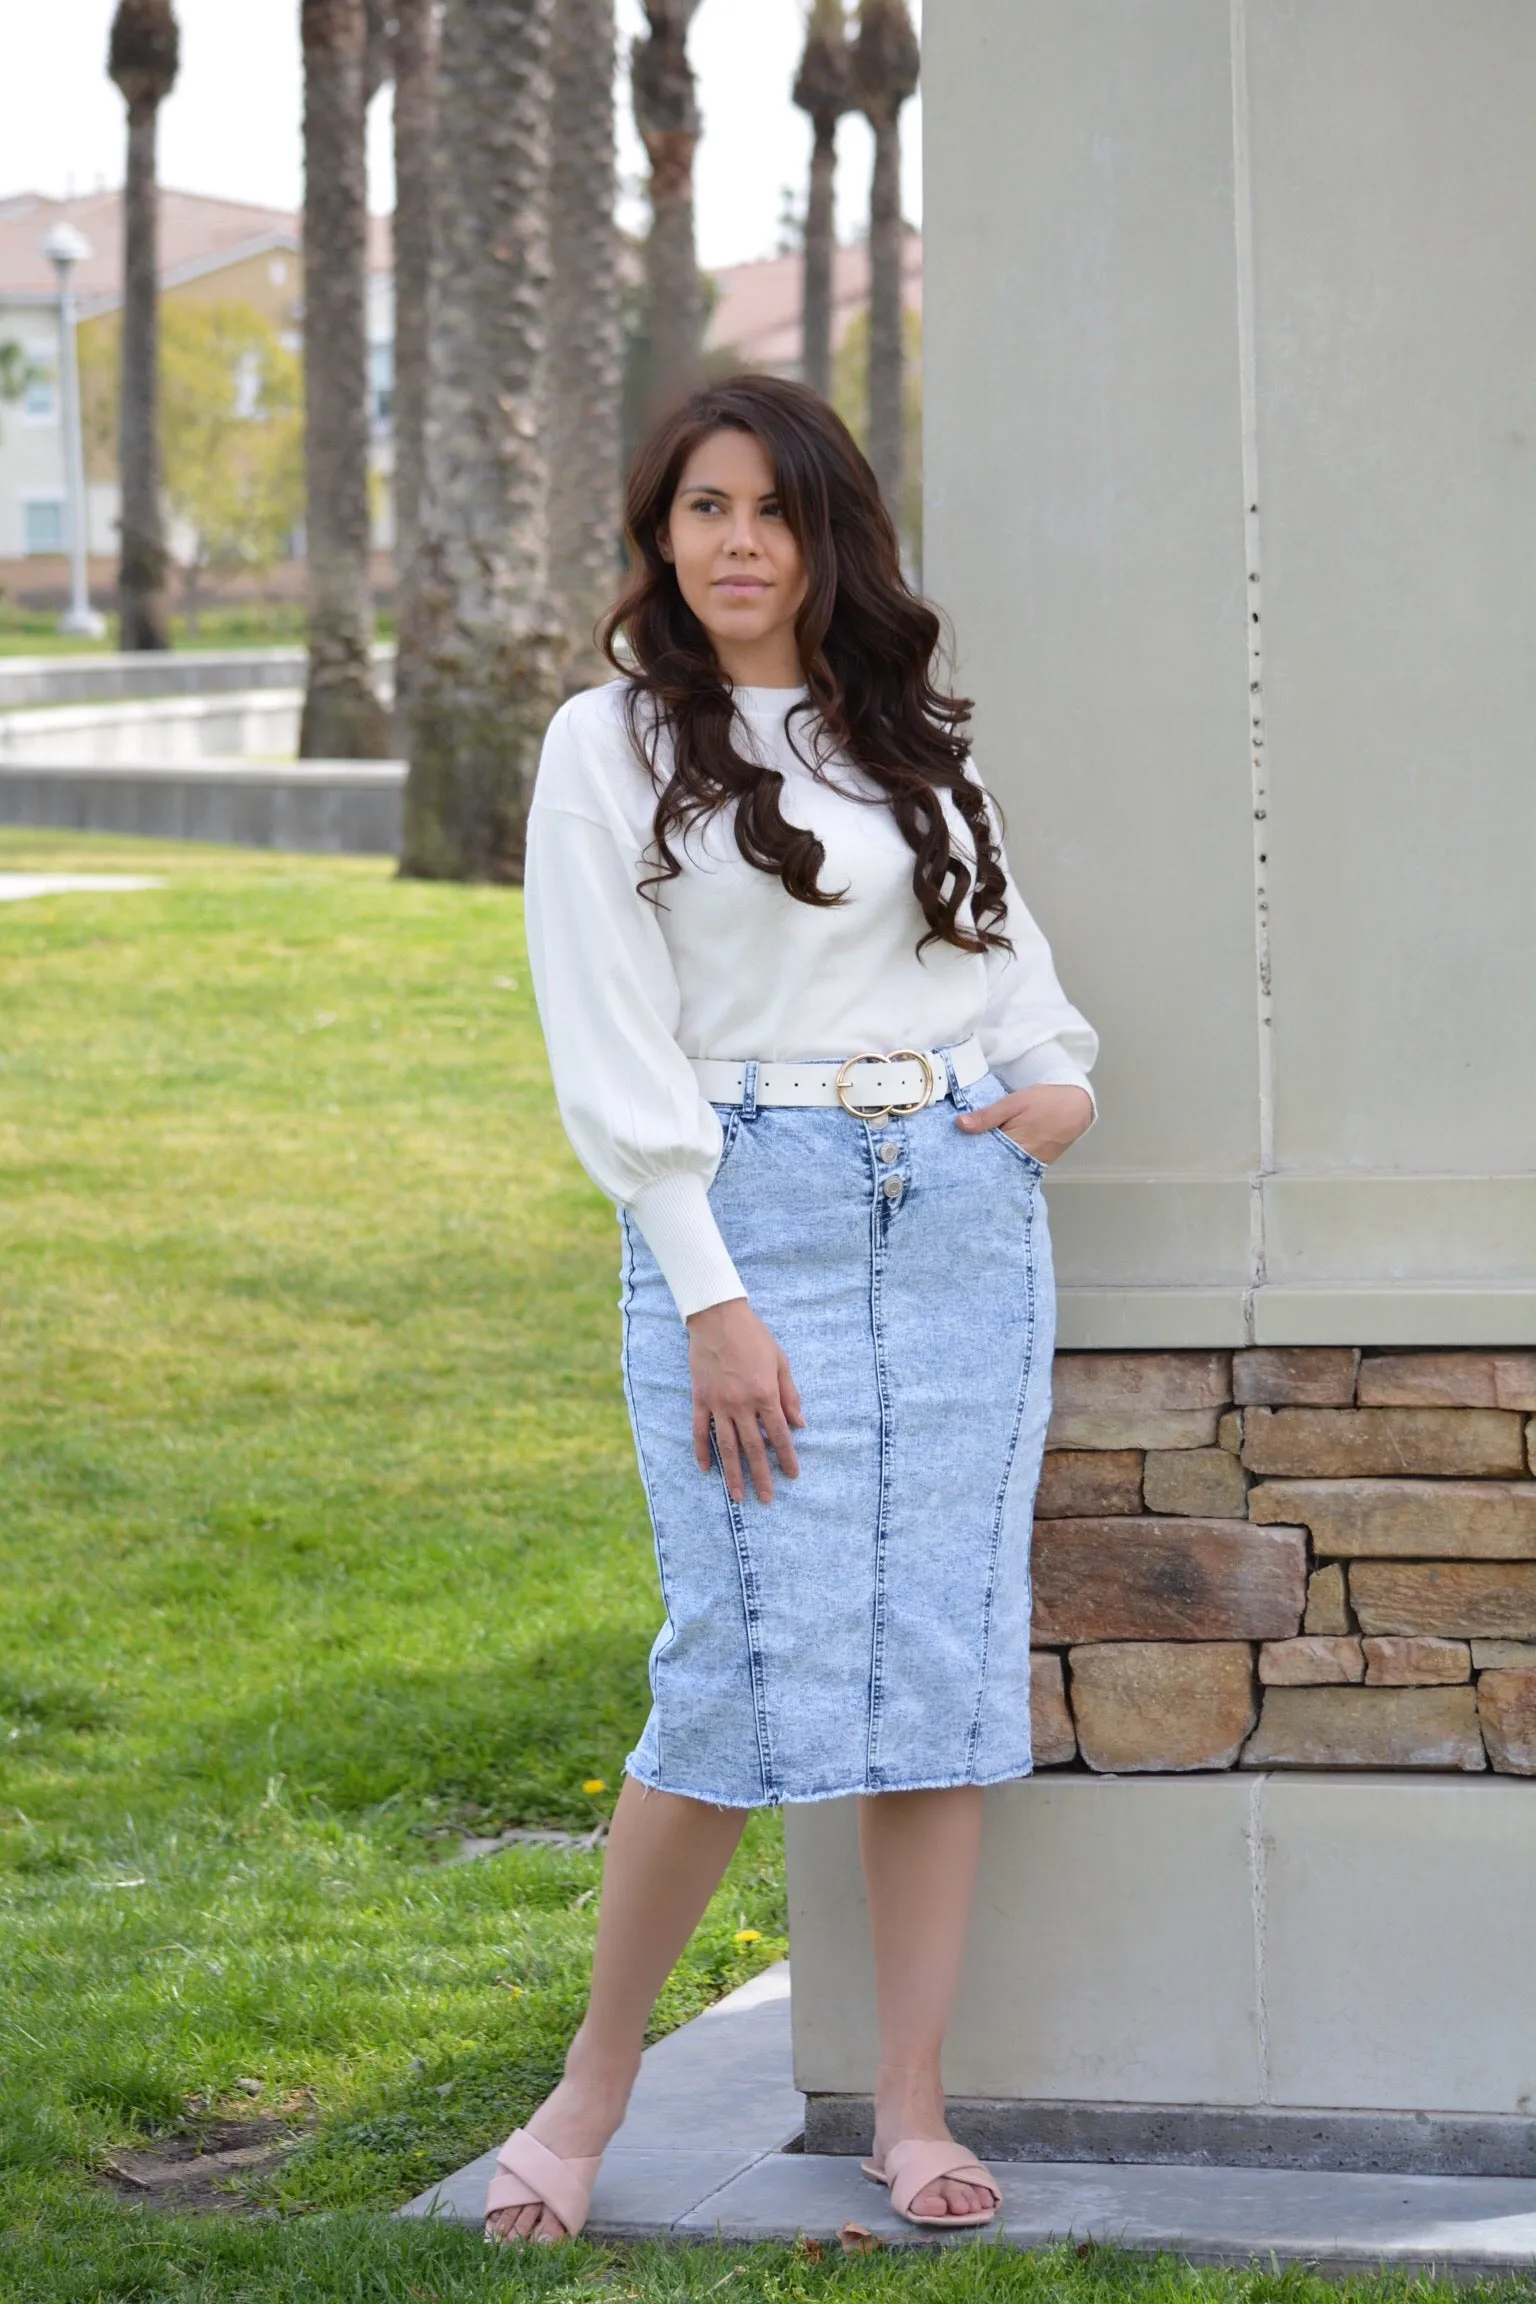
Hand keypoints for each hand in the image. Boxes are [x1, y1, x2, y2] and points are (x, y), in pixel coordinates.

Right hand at [686, 1297, 804, 1504]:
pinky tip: (707, 1470)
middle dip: (761, 1476)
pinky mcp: (700, 1399)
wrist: (718, 1319)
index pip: (779, 1435)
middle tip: (766, 1499)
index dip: (787, 1457)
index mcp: (765, 1395)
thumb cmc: (754, 1337)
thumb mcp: (780, 1362)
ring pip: (726, 1447)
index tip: (793, 1476)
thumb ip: (789, 1395)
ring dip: (733, 1474)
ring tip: (738, 1496)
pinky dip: (702, 1452)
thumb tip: (800, 1424)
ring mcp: (718, 1404)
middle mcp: (741, 1405)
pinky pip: (699, 1431)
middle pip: (753, 1448)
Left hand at [956, 1082, 1093, 1164]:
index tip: (951, 1151)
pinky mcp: (1037, 1164)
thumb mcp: (1014, 1102)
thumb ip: (988, 1115)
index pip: (982, 1157)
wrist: (1078, 1106)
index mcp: (1014, 1146)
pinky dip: (1003, 1160)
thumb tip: (960, 1124)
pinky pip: (1014, 1165)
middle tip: (956, 1153)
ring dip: (989, 1161)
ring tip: (970, 1154)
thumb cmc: (1046, 1101)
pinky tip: (992, 1153)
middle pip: (991, 1165)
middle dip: (976, 1160)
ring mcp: (1030, 1165)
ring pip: (1002, 1166)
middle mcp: (1021, 1161)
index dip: (966, 1154)